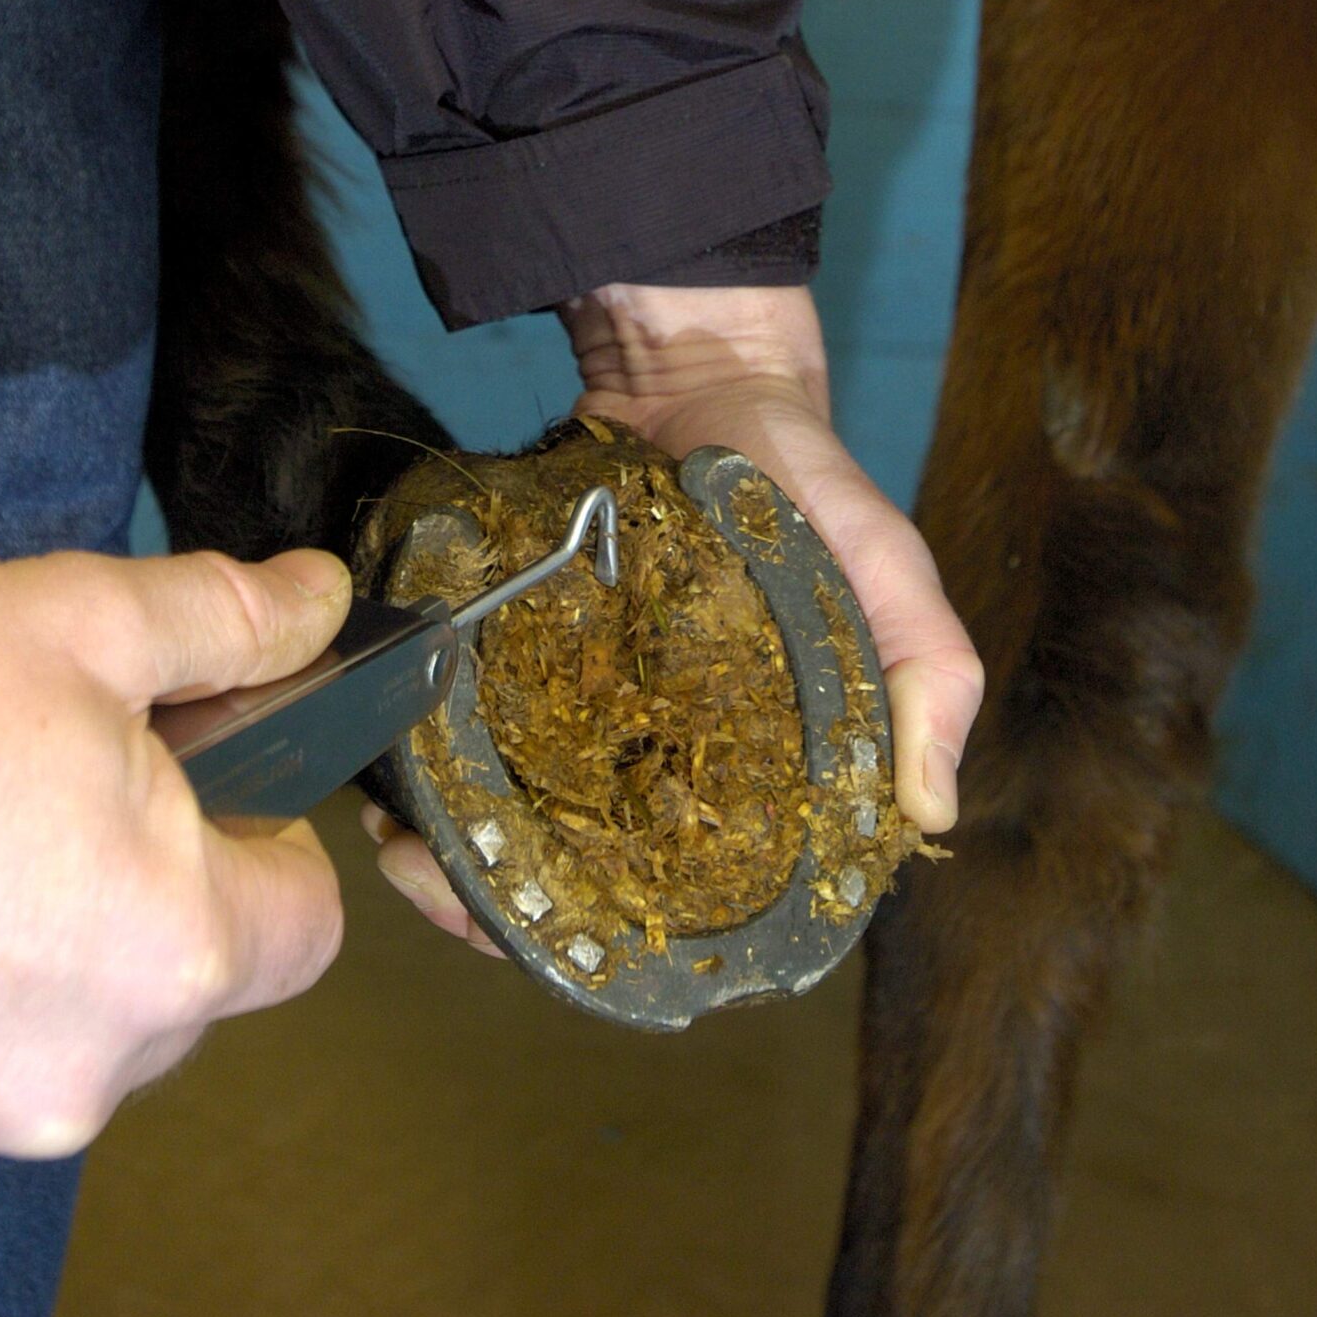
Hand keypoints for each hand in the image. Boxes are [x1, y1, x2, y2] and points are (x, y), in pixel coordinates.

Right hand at [0, 540, 351, 1182]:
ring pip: (62, 1032)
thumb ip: (235, 623)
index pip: (307, 928)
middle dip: (155, 887)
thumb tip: (318, 602)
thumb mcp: (94, 618)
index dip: (279, 840)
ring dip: (44, 951)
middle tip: (76, 781)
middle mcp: (74, 1072)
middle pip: (183, 986)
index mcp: (170, 953)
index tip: (227, 784)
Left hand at [367, 282, 983, 942]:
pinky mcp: (531, 658)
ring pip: (517, 820)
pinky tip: (389, 778)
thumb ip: (925, 668)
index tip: (559, 939)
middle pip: (586, 877)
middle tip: (437, 885)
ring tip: (395, 846)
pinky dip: (435, 765)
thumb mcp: (887, 568)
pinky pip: (478, 731)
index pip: (700, 900)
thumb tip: (927, 807)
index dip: (630, 937)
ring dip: (454, 851)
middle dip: (507, 906)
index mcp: (762, 776)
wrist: (704, 377)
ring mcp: (593, 714)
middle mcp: (670, 764)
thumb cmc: (810, 484)